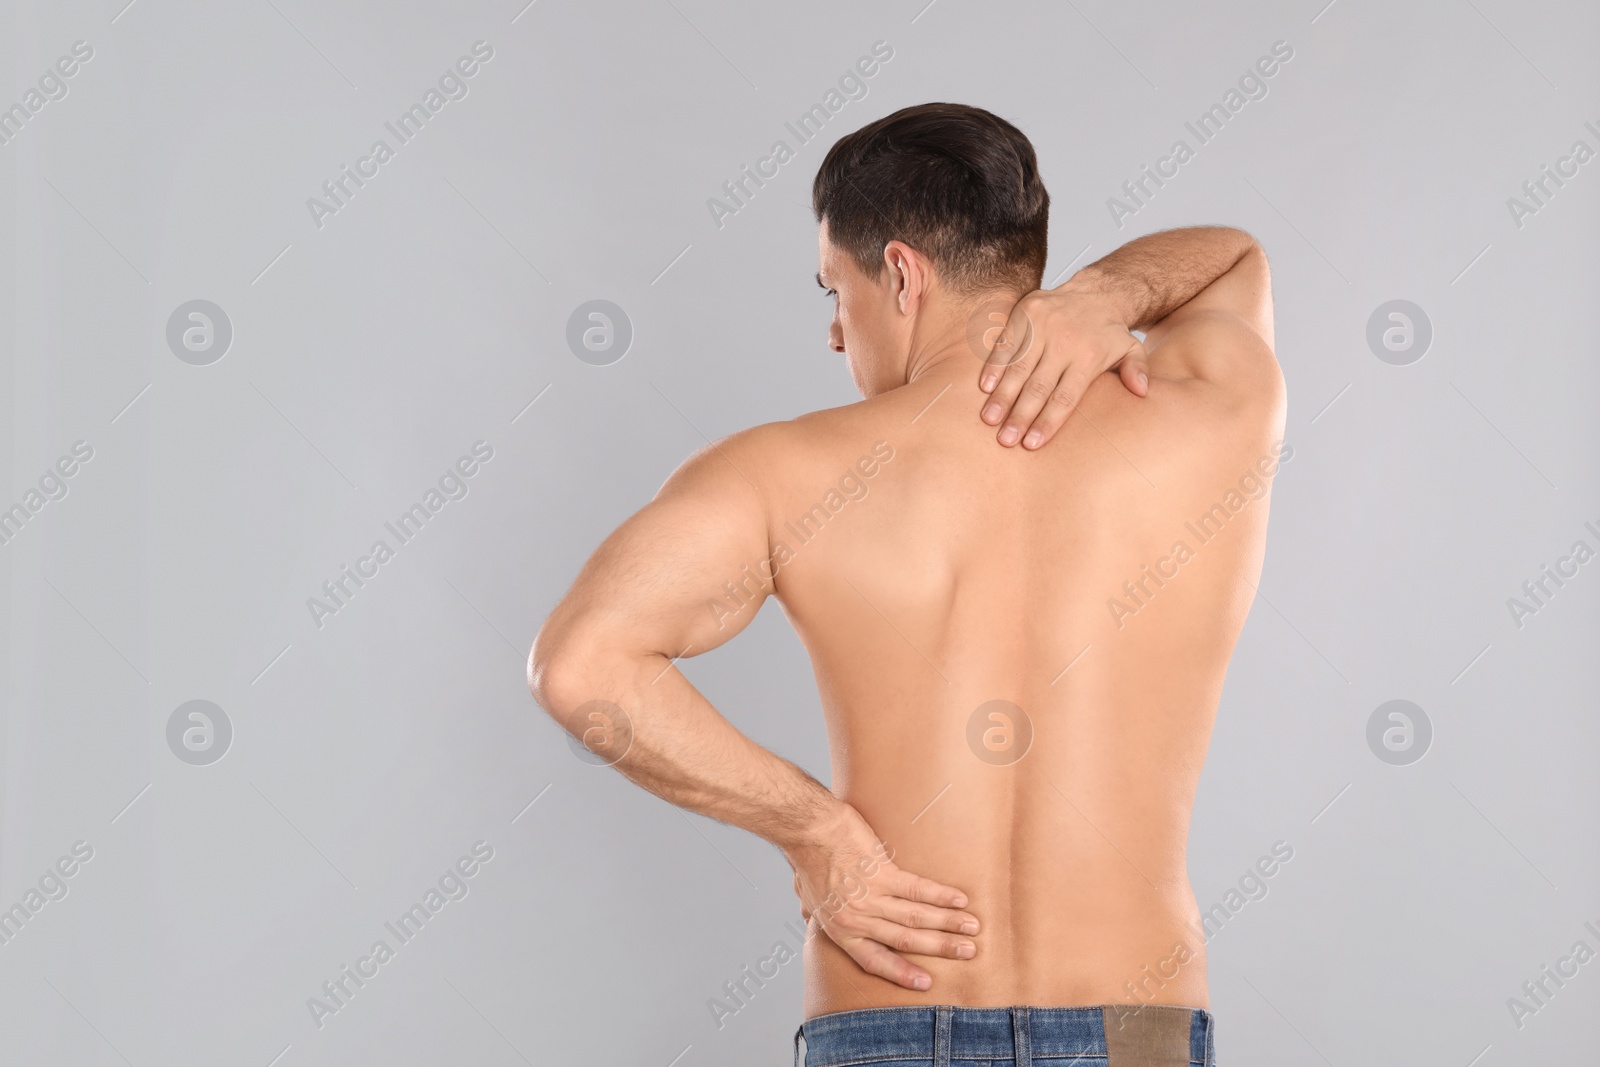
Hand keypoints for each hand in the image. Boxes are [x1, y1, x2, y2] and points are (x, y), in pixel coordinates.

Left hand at [784, 803, 978, 990]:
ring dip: (948, 924)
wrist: (809, 830)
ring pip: (916, 917)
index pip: (875, 961)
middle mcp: (859, 919)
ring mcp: (871, 897)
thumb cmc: (807, 858)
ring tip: (972, 928)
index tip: (925, 983)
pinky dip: (941, 896)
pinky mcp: (881, 873)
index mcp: (842, 929)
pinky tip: (959, 900)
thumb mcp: (805, 895)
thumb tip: (808, 916)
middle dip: (940, 948)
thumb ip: (814, 911)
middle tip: (968, 952)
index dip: (900, 973)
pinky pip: (917, 889)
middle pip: (906, 940)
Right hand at [977, 285, 1149, 448]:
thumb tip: (1142, 392)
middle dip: (1020, 415)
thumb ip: (1137, 370)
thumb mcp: (1131, 349)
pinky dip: (994, 365)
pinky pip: (1006, 343)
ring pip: (1019, 366)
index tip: (1032, 444)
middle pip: (1039, 386)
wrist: (1095, 291)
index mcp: (1089, 356)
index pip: (1065, 397)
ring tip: (989, 420)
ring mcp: (1043, 326)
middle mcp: (1065, 341)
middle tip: (1006, 440)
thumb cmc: (1108, 333)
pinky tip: (984, 388)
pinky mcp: (1025, 313)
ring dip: (1002, 395)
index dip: (1047, 421)